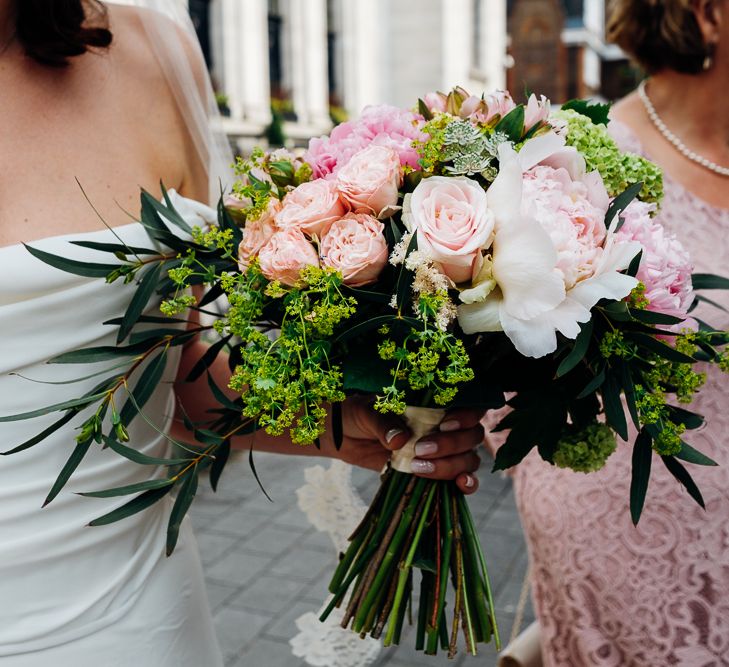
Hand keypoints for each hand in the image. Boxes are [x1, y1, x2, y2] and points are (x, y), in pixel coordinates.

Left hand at [329, 396, 483, 494]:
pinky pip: (461, 479)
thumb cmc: (359, 414)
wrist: (344, 435)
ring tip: (417, 468)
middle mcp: (444, 427)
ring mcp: (442, 451)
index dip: (465, 417)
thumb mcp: (367, 412)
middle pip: (471, 436)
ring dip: (450, 467)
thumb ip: (383, 422)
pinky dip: (466, 484)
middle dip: (450, 446)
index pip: (469, 407)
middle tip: (419, 450)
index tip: (445, 424)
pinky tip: (460, 485)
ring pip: (467, 459)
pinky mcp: (434, 472)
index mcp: (435, 404)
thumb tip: (399, 439)